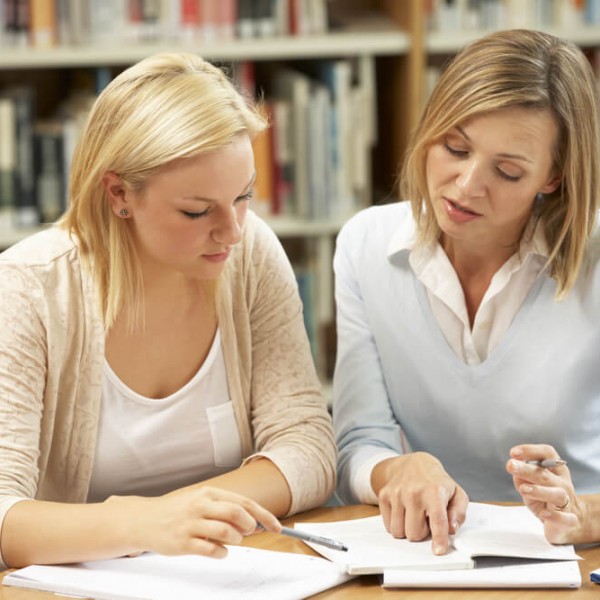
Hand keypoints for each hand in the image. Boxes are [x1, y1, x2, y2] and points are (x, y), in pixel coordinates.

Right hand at [110, 485, 280, 558]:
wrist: (145, 520)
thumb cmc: (179, 512)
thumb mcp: (203, 502)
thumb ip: (226, 510)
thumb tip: (255, 522)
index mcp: (209, 493)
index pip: (244, 503)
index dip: (264, 515)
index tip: (276, 526)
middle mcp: (201, 505)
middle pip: (236, 513)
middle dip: (249, 526)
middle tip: (248, 533)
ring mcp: (191, 524)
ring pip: (225, 532)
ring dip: (236, 540)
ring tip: (232, 542)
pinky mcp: (183, 543)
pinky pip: (211, 550)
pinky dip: (221, 553)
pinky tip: (219, 552)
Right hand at [373, 452, 468, 554]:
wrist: (413, 464)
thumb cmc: (436, 482)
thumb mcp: (456, 493)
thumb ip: (459, 513)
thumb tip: (452, 529)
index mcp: (434, 491)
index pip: (437, 520)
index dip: (439, 539)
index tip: (439, 550)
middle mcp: (413, 492)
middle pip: (414, 533)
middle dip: (421, 532)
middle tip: (425, 519)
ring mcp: (396, 493)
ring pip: (399, 532)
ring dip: (407, 529)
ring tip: (414, 515)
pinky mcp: (384, 495)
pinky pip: (388, 526)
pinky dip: (397, 524)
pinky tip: (404, 512)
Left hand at [507, 444, 583, 543]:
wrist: (563, 522)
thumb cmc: (543, 498)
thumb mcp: (530, 484)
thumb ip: (522, 477)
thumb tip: (515, 472)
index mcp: (556, 470)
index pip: (547, 454)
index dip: (530, 450)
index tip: (513, 453)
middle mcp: (563, 484)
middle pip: (546, 474)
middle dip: (527, 469)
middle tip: (510, 465)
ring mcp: (568, 503)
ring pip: (557, 494)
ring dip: (539, 490)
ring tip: (523, 489)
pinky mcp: (569, 521)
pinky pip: (566, 519)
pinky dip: (556, 517)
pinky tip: (544, 514)